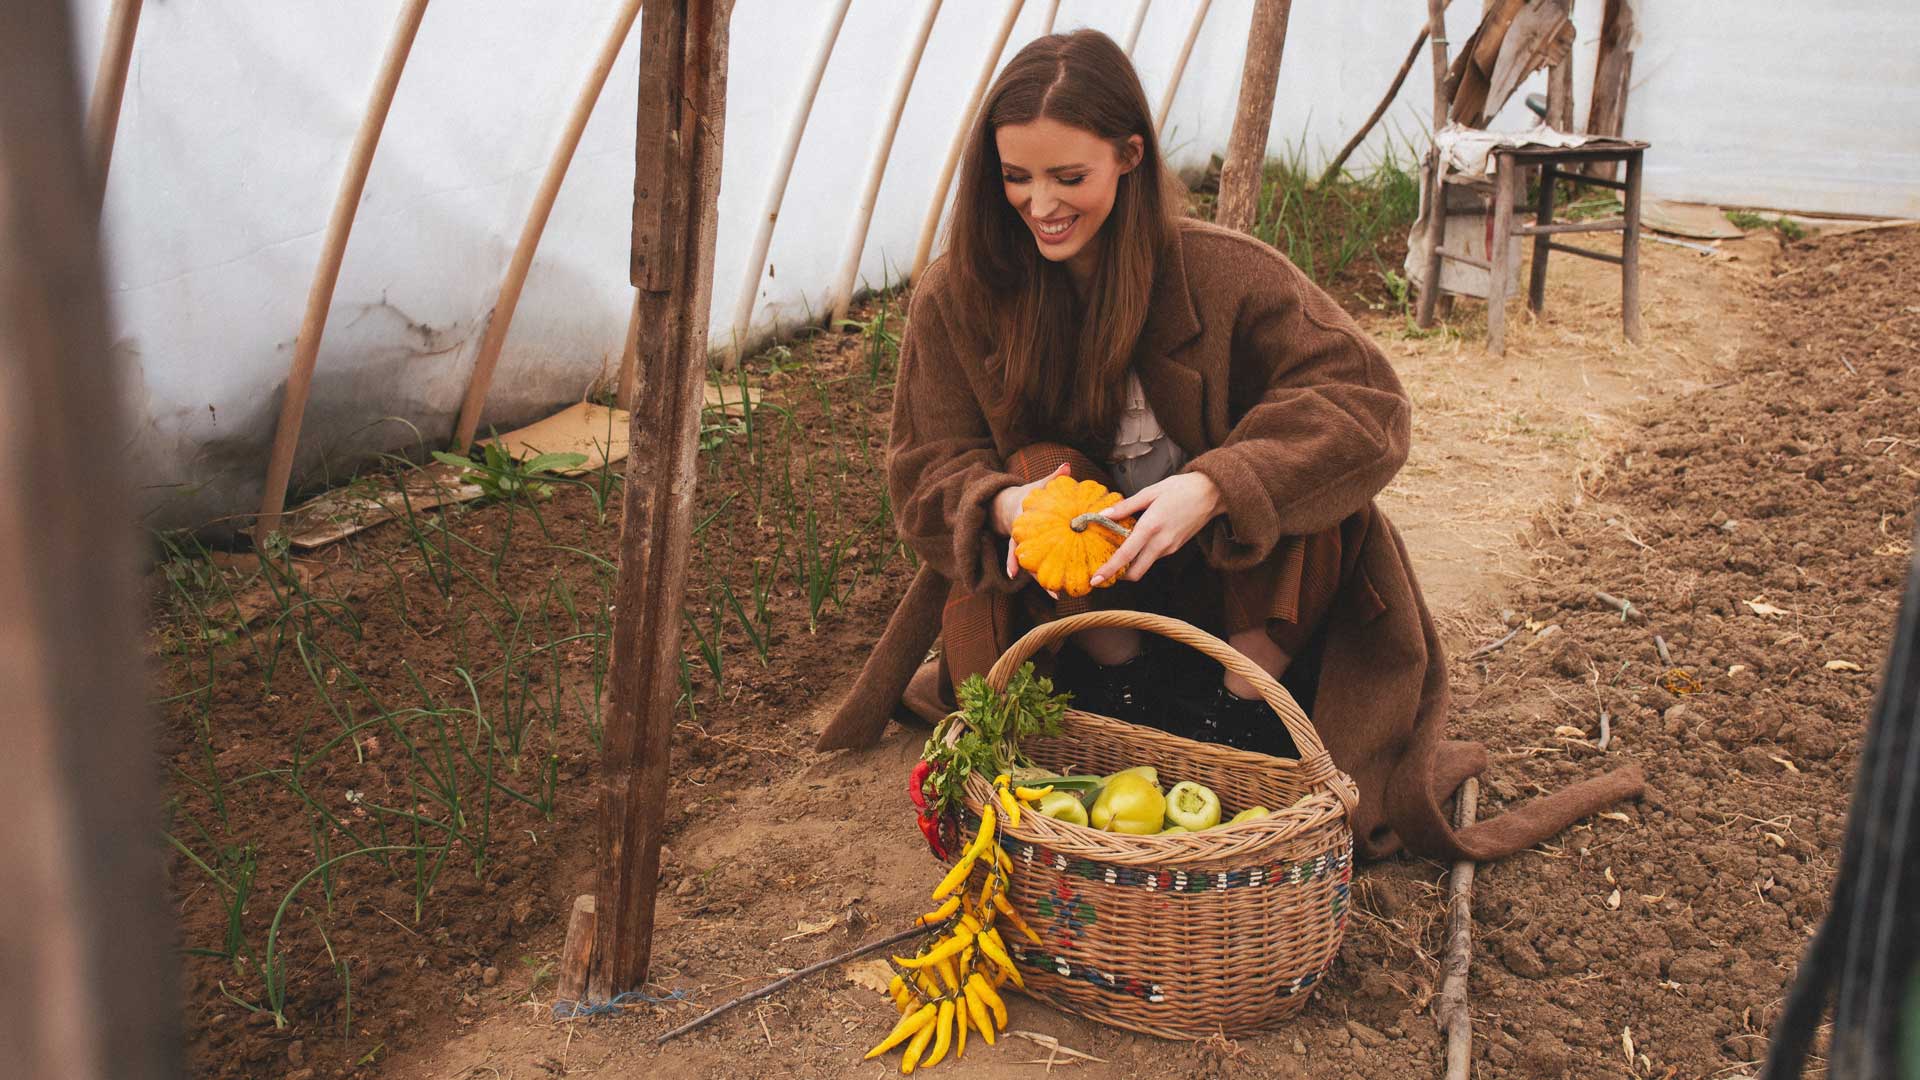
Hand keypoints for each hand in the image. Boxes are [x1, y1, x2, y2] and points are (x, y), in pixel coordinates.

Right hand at [997, 464, 1071, 595]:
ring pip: (1034, 567)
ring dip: (1044, 582)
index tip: (1012, 572)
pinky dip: (1048, 577)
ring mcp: (1026, 548)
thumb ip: (1052, 478)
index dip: (1014, 557)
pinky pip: (1040, 566)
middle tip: (1050, 589)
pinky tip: (1060, 590)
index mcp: (1021, 523)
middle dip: (1036, 576)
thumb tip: (1067, 466)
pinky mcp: (1033, 552)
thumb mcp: (1037, 485)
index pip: (1016, 541)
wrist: (1009, 506)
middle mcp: (1022, 539)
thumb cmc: (1027, 497)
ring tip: (1058, 596)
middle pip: (1027, 560)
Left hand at [1088, 472, 1223, 586]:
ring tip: (1117, 553)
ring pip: (1145, 565)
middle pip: (1136, 572)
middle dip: (1119, 576)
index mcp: (1151, 526)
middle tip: (1104, 571)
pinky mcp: (1176, 547)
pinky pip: (1154, 557)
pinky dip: (1142, 556)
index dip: (1109, 569)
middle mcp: (1161, 542)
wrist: (1211, 493)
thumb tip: (1103, 514)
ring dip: (1131, 565)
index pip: (1126, 554)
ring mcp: (1170, 547)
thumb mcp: (1150, 491)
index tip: (1095, 579)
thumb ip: (1126, 506)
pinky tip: (1137, 543)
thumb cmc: (1180, 488)